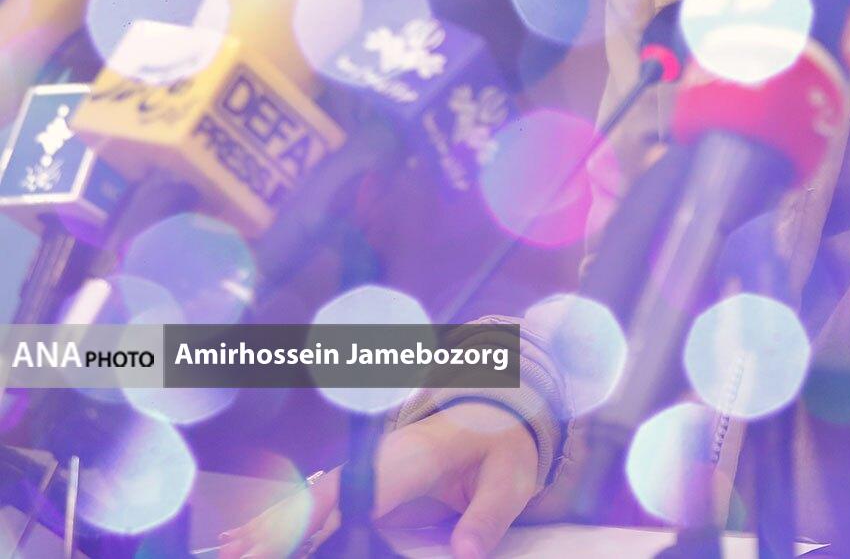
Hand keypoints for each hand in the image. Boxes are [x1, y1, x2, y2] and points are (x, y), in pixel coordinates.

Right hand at [218, 400, 540, 558]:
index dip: (316, 513)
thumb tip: (466, 553)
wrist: (501, 415)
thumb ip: (489, 515)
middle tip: (235, 554)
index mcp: (410, 458)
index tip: (285, 539)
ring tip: (230, 550)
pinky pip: (321, 506)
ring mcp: (369, 474)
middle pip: (319, 497)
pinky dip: (288, 523)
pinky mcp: (368, 487)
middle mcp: (379, 464)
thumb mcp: (510, 479)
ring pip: (311, 501)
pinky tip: (256, 538)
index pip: (354, 488)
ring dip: (272, 526)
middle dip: (278, 526)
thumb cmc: (503, 446)